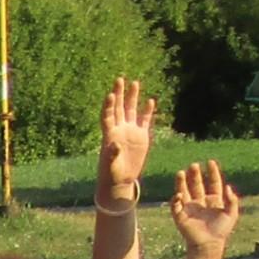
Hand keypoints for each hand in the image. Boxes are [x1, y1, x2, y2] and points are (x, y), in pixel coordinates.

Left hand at [96, 77, 156, 201]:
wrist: (121, 180)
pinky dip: (147, 112)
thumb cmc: (111, 174)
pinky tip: (150, 101)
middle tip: (120, 79)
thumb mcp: (111, 166)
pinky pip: (145, 121)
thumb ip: (112, 155)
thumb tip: (114, 144)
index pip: (108, 116)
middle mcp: (119, 129)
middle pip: (118, 107)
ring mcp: (130, 131)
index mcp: (109, 135)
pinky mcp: (141, 136)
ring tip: (135, 83)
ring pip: (131, 110)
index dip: (108, 105)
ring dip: (132, 97)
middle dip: (119, 93)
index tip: (110, 94)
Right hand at [169, 159, 242, 258]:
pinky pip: (175, 205)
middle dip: (195, 174)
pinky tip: (179, 195)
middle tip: (194, 165)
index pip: (213, 182)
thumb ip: (232, 200)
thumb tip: (227, 186)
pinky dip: (175, 199)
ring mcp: (190, 207)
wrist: (209, 245)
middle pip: (197, 184)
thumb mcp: (232, 214)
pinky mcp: (180, 215)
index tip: (210, 162)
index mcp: (214, 200)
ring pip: (184, 191)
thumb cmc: (221, 231)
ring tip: (181, 172)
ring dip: (181, 182)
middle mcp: (201, 201)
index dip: (212, 172)